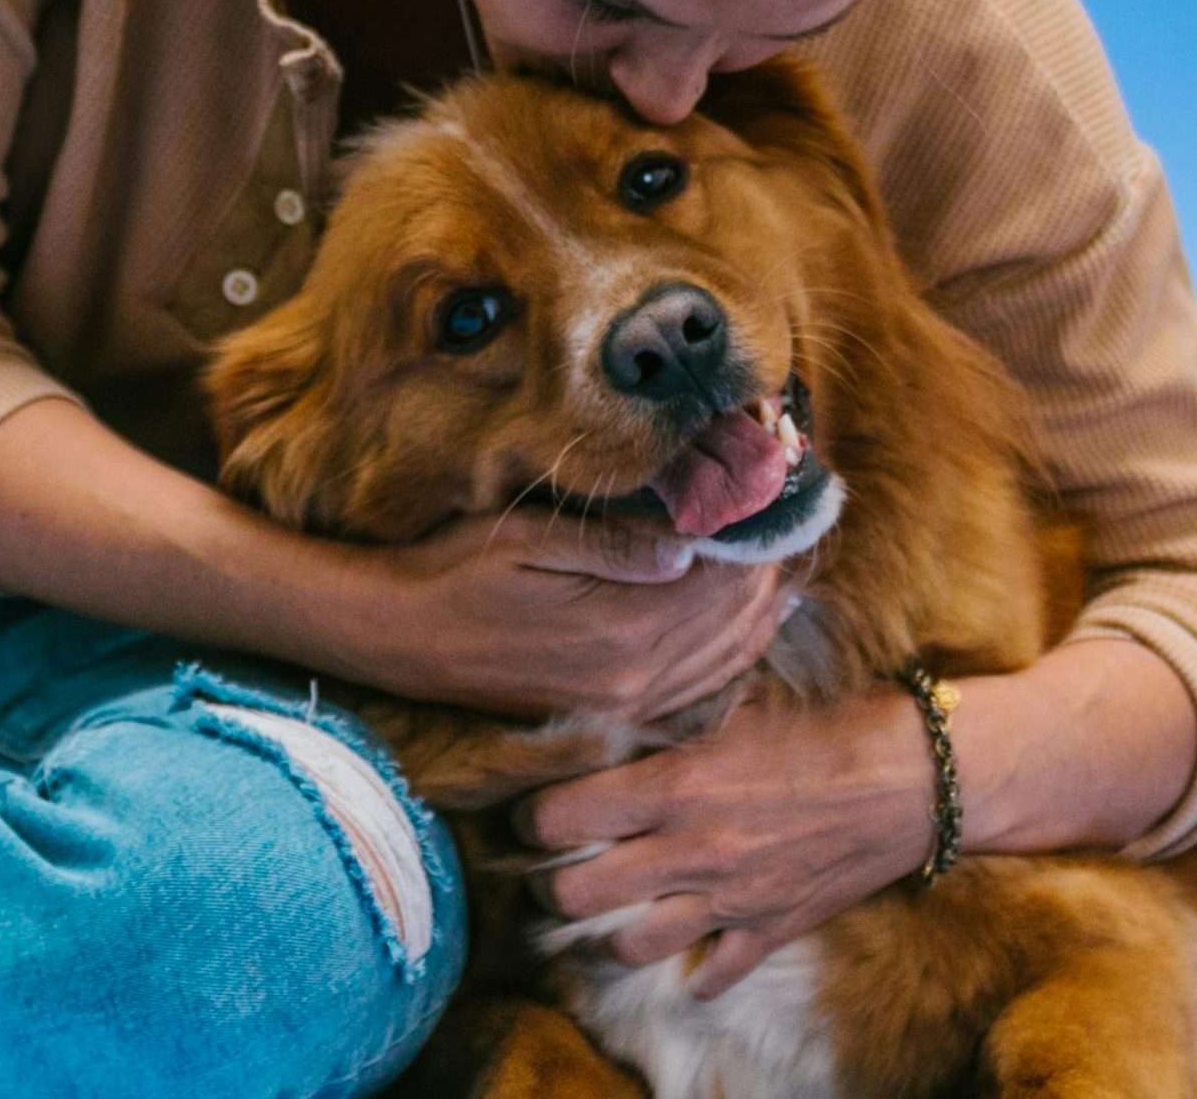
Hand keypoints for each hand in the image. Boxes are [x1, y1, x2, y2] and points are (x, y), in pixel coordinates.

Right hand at [341, 510, 783, 721]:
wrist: (398, 639)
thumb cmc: (453, 572)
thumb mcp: (526, 541)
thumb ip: (611, 546)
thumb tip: (690, 543)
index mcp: (618, 630)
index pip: (721, 578)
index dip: (759, 531)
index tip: (781, 486)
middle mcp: (633, 677)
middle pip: (735, 618)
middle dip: (773, 564)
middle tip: (799, 511)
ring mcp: (624, 700)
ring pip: (727, 656)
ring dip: (764, 608)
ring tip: (788, 556)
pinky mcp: (612, 709)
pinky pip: (700, 685)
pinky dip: (737, 651)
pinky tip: (754, 622)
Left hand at [516, 685, 937, 997]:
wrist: (918, 775)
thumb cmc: (828, 721)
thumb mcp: (739, 698)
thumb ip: (672, 710)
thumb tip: (613, 700)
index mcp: (677, 786)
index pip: (561, 818)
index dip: (533, 816)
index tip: (536, 810)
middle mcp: (692, 850)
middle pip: (576, 894)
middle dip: (552, 882)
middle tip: (558, 865)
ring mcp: (730, 900)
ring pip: (629, 946)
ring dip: (610, 930)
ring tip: (611, 909)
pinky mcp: (770, 930)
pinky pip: (712, 976)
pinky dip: (694, 972)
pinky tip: (688, 951)